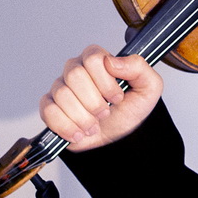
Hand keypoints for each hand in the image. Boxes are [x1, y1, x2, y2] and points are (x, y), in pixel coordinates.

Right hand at [38, 44, 162, 150]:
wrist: (118, 140)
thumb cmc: (130, 111)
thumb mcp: (148, 88)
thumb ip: (138, 67)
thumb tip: (112, 61)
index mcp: (98, 60)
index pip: (93, 58)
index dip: (105, 81)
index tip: (117, 97)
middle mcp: (75, 70)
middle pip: (75, 75)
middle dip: (94, 102)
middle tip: (105, 113)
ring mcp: (60, 88)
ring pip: (62, 95)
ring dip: (83, 117)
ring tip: (94, 126)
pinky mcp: (49, 107)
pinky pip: (49, 112)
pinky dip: (67, 126)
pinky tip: (79, 133)